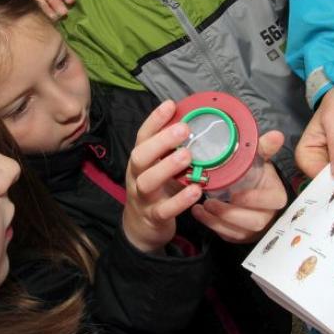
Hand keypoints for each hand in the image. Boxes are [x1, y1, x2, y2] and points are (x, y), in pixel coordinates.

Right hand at [123, 100, 202, 253]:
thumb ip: (171, 150)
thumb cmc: (157, 190)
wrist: (141, 229)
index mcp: (140, 161)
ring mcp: (143, 198)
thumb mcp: (159, 167)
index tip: (171, 104)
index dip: (155, 120)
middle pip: (140, 156)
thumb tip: (191, 121)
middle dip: (161, 141)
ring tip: (188, 156)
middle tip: (184, 128)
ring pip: (148, 181)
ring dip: (167, 167)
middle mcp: (137, 176)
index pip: (143, 136)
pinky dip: (180, 200)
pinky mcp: (153, 217)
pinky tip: (196, 190)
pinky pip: (164, 209)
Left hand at [191, 131, 286, 242]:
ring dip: (217, 221)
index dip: (254, 200)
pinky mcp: (239, 235)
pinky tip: (198, 212)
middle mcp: (267, 215)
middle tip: (209, 202)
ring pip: (238, 232)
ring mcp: (253, 228)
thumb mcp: (258, 159)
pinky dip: (211, 225)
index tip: (234, 195)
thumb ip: (264, 148)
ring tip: (200, 207)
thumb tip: (276, 135)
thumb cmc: (253, 173)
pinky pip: (226, 235)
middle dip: (230, 214)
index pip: (272, 201)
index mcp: (275, 195)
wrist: (246, 186)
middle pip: (254, 222)